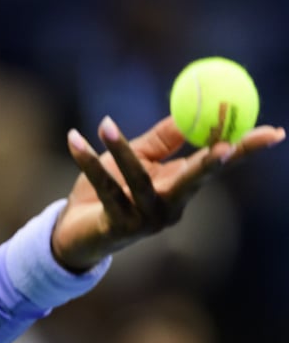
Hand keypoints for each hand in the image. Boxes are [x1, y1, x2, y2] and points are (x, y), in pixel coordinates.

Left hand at [51, 115, 284, 271]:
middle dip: (211, 163)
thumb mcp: (137, 160)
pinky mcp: (118, 227)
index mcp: (180, 187)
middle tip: (224, 145)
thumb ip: (162, 139)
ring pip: (139, 180)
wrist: (74, 230)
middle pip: (196, 181)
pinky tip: (74, 139)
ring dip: (120, 148)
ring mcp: (146, 221)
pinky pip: (103, 187)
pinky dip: (86, 161)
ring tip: (105, 123)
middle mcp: (171, 207)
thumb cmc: (108, 190)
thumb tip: (189, 111)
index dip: (245, 149)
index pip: (219, 166)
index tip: (274, 132)